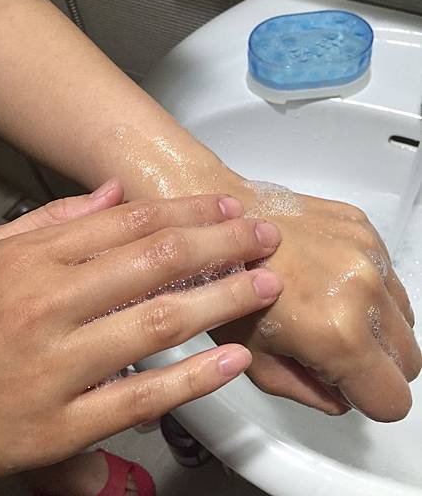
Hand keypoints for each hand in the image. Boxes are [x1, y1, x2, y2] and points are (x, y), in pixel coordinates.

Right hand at [0, 179, 282, 479]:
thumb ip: (51, 220)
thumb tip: (111, 194)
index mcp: (33, 260)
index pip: (131, 223)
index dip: (188, 210)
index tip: (226, 207)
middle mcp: (48, 305)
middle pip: (157, 261)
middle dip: (221, 243)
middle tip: (263, 236)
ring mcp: (58, 366)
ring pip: (159, 321)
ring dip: (223, 300)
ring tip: (265, 284)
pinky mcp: (62, 425)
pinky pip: (140, 397)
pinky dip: (194, 378)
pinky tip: (233, 360)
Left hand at [212, 185, 420, 421]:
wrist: (219, 222)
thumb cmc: (224, 285)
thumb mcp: (256, 360)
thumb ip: (309, 393)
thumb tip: (342, 398)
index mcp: (337, 333)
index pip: (394, 400)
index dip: (367, 399)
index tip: (345, 384)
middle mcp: (364, 289)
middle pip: (409, 359)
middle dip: (376, 366)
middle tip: (333, 351)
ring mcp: (367, 251)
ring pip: (404, 316)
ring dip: (375, 324)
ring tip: (326, 310)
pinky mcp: (362, 226)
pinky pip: (388, 274)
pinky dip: (367, 285)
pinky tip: (325, 279)